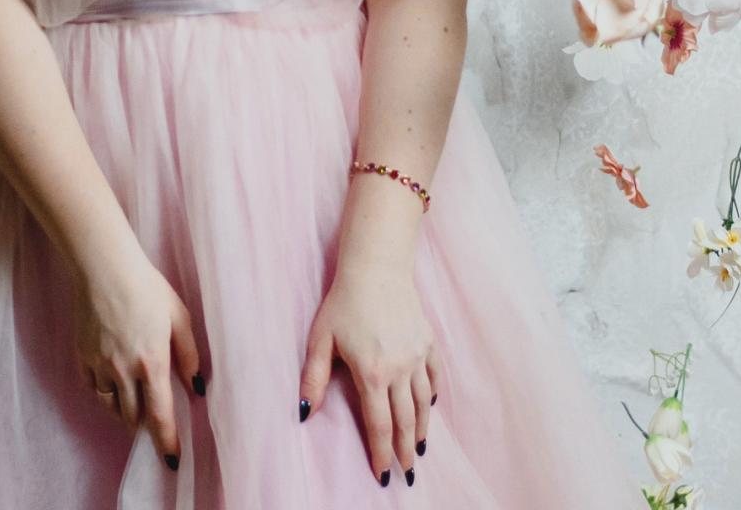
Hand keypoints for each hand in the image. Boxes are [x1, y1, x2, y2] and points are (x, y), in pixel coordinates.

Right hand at [71, 244, 202, 468]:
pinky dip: (105, 394)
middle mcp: (123, 370)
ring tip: (135, 401)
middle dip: (145, 426)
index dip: (166, 440)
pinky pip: (93, 389)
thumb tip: (197, 387)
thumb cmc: (147, 288)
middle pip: (133, 417)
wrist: (104, 267)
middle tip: (154, 423)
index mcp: (151, 362)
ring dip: (125, 411)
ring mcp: (99, 364)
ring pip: (111, 407)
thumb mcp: (179, 317)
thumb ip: (189, 355)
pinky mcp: (82, 356)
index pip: (159, 415)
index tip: (171, 460)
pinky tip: (114, 383)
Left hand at [299, 260, 440, 484]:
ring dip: (421, 429)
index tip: (382, 475)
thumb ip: (314, 378)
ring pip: (423, 403)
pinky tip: (429, 406)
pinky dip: (433, 395)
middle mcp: (400, 369)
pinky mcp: (428, 341)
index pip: (379, 425)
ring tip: (418, 449)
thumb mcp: (321, 340)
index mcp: (372, 373)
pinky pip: (435, 376)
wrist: (376, 266)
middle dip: (404, 450)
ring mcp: (418, 355)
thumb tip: (305, 412)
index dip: (381, 453)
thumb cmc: (343, 301)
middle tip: (406, 473)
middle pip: (405, 421)